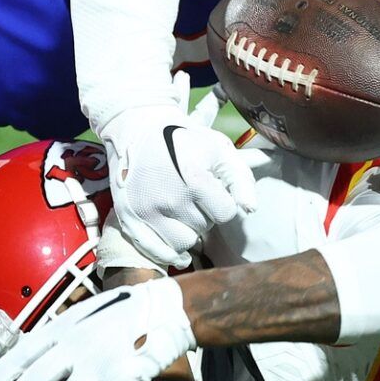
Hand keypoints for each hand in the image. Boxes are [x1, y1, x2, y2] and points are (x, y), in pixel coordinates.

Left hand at [0, 278, 196, 380]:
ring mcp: (100, 364)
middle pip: (37, 380)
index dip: (6, 369)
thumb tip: (38, 350)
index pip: (27, 351)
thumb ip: (64, 330)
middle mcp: (78, 347)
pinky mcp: (123, 379)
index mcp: (68, 327)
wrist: (170, 310)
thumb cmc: (129, 310)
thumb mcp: (89, 311)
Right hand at [102, 81, 257, 268]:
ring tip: (182, 211)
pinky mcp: (128, 217)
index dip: (224, 202)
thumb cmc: (185, 139)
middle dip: (205, 215)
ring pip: (183, 243)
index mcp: (195, 180)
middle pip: (204, 228)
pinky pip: (155, 251)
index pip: (225, 214)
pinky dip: (169, 254)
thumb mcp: (220, 149)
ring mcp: (146, 210)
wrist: (138, 127)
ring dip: (188, 232)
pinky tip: (178, 250)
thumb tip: (251, 210)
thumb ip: (242, 179)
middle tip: (194, 196)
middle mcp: (169, 198)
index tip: (214, 190)